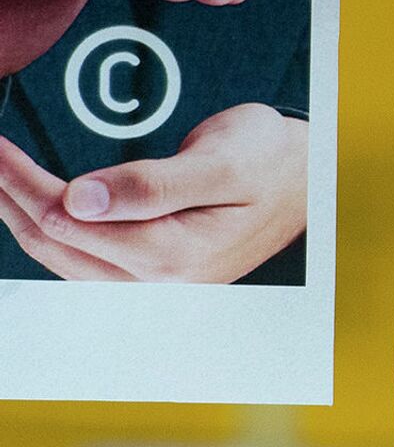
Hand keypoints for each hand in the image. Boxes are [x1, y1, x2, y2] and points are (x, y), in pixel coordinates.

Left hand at [0, 104, 305, 281]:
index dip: (20, 179)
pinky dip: (45, 227)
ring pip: (60, 254)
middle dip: (8, 195)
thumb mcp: (220, 163)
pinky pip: (79, 257)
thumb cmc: (271, 161)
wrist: (310, 180)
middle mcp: (159, 283)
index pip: (69, 220)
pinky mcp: (151, 273)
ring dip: (18, 213)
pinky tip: (29, 202)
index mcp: (174, 256)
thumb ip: (150, 184)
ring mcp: (154, 284)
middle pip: (55, 242)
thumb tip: (79, 198)